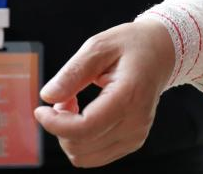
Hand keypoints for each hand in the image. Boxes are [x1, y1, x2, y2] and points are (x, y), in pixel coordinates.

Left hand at [35, 19, 174, 167]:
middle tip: (63, 98)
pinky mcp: (133, 141)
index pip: (84, 128)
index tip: (41, 109)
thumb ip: (72, 72)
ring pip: (85, 157)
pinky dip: (81, 140)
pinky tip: (85, 116)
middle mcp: (135, 122)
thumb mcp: (98, 47)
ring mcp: (136, 135)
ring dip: (69, 135)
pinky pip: (95, 156)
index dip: (55, 124)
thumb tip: (48, 96)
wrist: (161, 53)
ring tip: (74, 106)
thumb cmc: (131, 46)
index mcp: (128, 95)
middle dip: (60, 126)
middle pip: (81, 146)